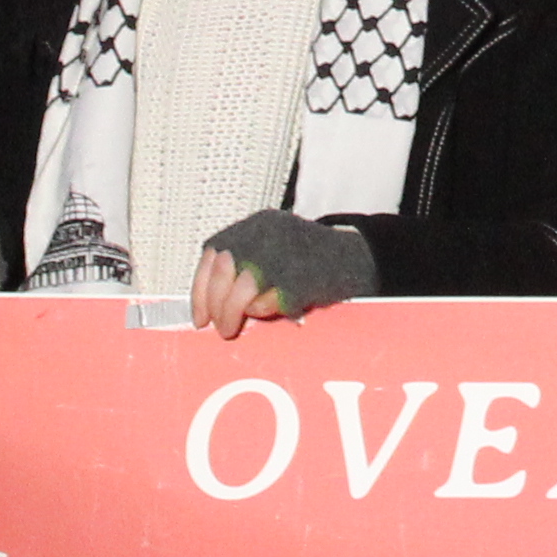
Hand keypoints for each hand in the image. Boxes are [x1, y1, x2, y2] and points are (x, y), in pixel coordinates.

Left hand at [196, 211, 378, 337]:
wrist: (356, 258)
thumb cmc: (309, 260)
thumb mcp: (273, 247)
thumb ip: (245, 262)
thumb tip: (211, 302)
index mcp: (256, 225)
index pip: (213, 254)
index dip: (200, 288)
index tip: (200, 316)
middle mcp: (264, 234)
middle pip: (223, 272)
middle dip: (215, 305)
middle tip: (217, 327)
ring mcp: (281, 254)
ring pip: (240, 291)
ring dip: (230, 315)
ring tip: (231, 331)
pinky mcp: (296, 277)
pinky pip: (266, 302)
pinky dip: (263, 312)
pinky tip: (271, 312)